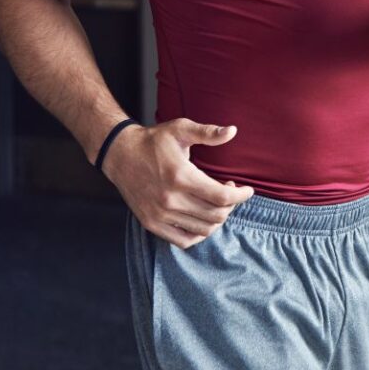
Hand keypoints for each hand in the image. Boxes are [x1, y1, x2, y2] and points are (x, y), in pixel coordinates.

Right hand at [101, 118, 253, 248]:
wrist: (120, 154)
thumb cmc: (154, 140)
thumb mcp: (181, 129)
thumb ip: (208, 132)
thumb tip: (233, 131)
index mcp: (181, 176)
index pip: (222, 197)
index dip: (241, 195)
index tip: (248, 190)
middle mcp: (170, 200)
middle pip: (215, 215)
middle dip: (231, 205)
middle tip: (231, 192)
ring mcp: (159, 215)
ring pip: (203, 229)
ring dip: (218, 219)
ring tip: (218, 203)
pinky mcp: (151, 224)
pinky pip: (183, 240)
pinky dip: (199, 233)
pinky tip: (203, 218)